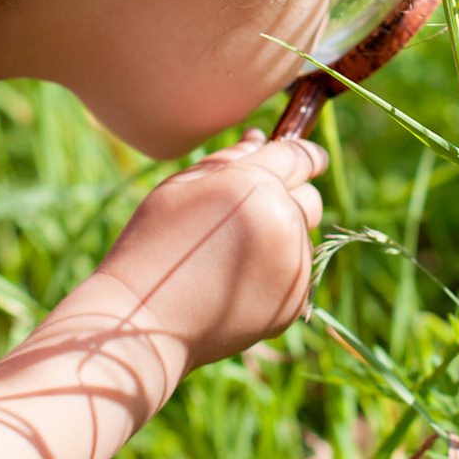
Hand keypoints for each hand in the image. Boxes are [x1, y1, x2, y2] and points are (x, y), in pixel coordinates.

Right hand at [95, 131, 325, 370]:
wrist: (146, 320)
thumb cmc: (154, 244)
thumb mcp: (180, 188)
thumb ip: (227, 159)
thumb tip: (259, 138)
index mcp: (255, 185)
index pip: (301, 157)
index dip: (308, 155)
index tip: (312, 158)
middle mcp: (283, 222)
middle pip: (311, 197)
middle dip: (290, 197)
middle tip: (250, 212)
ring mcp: (293, 266)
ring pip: (302, 237)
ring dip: (281, 236)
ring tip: (230, 255)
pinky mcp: (294, 301)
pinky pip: (296, 274)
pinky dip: (276, 272)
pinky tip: (235, 282)